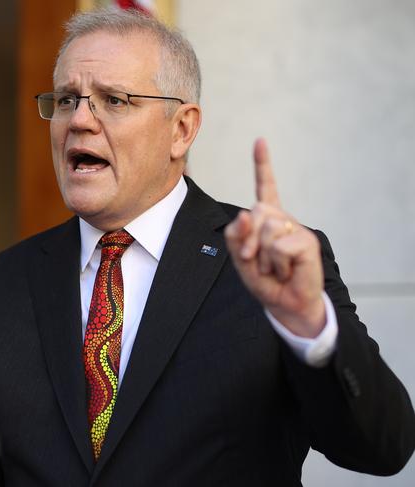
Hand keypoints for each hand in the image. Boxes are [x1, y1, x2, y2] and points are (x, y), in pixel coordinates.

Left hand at [224, 138, 325, 337]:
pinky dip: (276, 263)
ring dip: (262, 255)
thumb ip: (236, 236)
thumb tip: (244, 214)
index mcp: (267, 219)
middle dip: (247, 239)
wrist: (287, 304)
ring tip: (273, 268)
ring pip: (267, 227)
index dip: (263, 164)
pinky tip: (286, 270)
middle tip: (254, 260)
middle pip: (256, 210)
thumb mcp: (240, 259)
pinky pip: (279, 245)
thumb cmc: (265, 281)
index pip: (266, 187)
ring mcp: (296, 228)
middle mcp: (283, 219)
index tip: (260, 141)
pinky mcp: (307, 241)